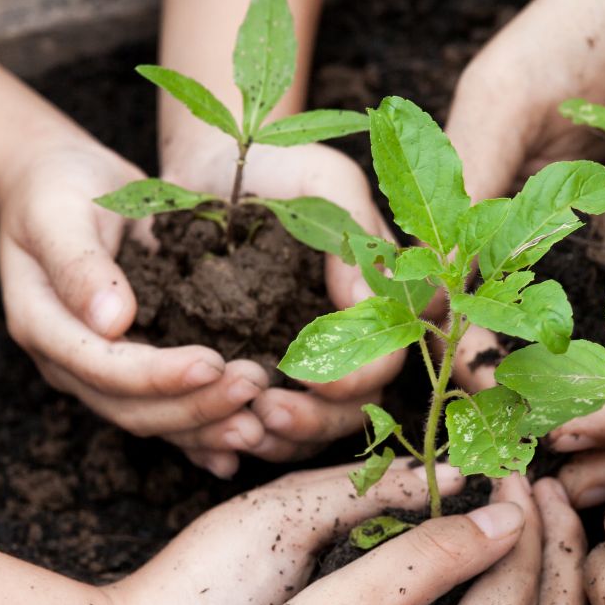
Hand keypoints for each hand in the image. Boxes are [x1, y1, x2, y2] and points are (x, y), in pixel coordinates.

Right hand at [0, 142, 270, 474]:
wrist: (56, 186)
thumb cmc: (57, 190)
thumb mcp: (58, 212)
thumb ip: (80, 265)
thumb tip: (112, 321)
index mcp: (43, 325)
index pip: (102, 367)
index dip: (158, 374)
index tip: (213, 364)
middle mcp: (69, 361)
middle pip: (131, 407)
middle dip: (195, 405)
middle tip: (255, 386)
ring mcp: (99, 372)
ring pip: (153, 419)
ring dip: (207, 425)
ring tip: (261, 422)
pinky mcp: (131, 369)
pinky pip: (166, 412)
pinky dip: (201, 436)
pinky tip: (243, 446)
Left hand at [161, 134, 404, 466]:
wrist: (216, 170)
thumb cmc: (281, 166)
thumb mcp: (324, 182)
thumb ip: (353, 237)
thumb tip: (364, 302)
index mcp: (387, 300)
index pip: (389, 358)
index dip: (359, 377)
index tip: (318, 380)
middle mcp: (358, 342)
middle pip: (354, 409)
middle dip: (315, 420)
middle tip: (267, 412)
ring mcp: (313, 365)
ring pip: (312, 428)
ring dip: (282, 438)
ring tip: (241, 427)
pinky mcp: (266, 375)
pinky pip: (265, 424)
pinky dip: (246, 437)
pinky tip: (221, 436)